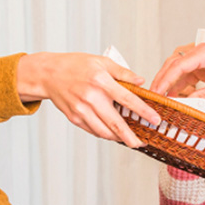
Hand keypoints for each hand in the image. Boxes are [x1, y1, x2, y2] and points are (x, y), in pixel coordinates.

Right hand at [16, 52, 160, 145]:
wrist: (48, 74)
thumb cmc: (76, 66)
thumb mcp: (101, 61)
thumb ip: (123, 72)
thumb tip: (141, 81)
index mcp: (101, 81)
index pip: (128, 99)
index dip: (144, 111)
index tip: (155, 120)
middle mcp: (91, 98)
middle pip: (116, 123)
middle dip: (131, 137)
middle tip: (142, 143)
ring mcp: (81, 110)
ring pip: (104, 131)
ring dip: (118, 138)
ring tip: (130, 139)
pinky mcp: (75, 118)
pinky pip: (93, 130)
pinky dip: (105, 134)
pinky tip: (113, 133)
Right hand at [151, 43, 204, 101]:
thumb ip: (203, 97)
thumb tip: (184, 104)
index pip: (178, 65)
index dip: (164, 80)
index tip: (156, 92)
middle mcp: (202, 52)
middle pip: (174, 64)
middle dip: (162, 80)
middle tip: (153, 96)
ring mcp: (202, 59)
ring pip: (177, 69)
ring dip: (169, 83)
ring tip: (161, 98)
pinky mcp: (204, 67)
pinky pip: (185, 75)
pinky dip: (178, 85)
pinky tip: (174, 97)